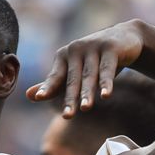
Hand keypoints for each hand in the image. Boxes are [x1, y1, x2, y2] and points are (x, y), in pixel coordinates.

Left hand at [26, 20, 144, 117]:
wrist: (126, 37)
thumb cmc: (96, 59)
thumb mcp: (75, 71)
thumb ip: (54, 84)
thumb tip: (29, 96)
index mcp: (63, 55)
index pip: (55, 76)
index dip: (47, 87)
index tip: (38, 98)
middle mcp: (75, 49)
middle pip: (72, 79)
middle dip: (70, 98)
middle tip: (67, 116)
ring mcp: (93, 47)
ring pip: (89, 75)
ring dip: (88, 92)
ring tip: (85, 108)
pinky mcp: (110, 48)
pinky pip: (107, 69)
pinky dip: (106, 83)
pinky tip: (106, 95)